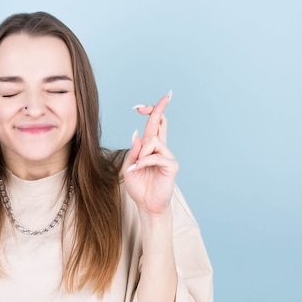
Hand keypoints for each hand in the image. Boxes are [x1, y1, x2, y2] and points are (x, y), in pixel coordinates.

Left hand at [123, 91, 178, 216]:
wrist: (146, 205)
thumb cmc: (139, 187)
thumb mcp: (130, 166)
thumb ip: (134, 151)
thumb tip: (137, 134)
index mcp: (150, 148)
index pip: (153, 125)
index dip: (150, 112)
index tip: (140, 106)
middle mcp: (161, 149)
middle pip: (161, 123)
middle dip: (158, 109)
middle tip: (165, 96)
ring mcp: (167, 156)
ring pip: (154, 140)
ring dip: (141, 152)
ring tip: (137, 166)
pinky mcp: (171, 165)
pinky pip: (155, 156)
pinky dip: (144, 162)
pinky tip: (138, 169)